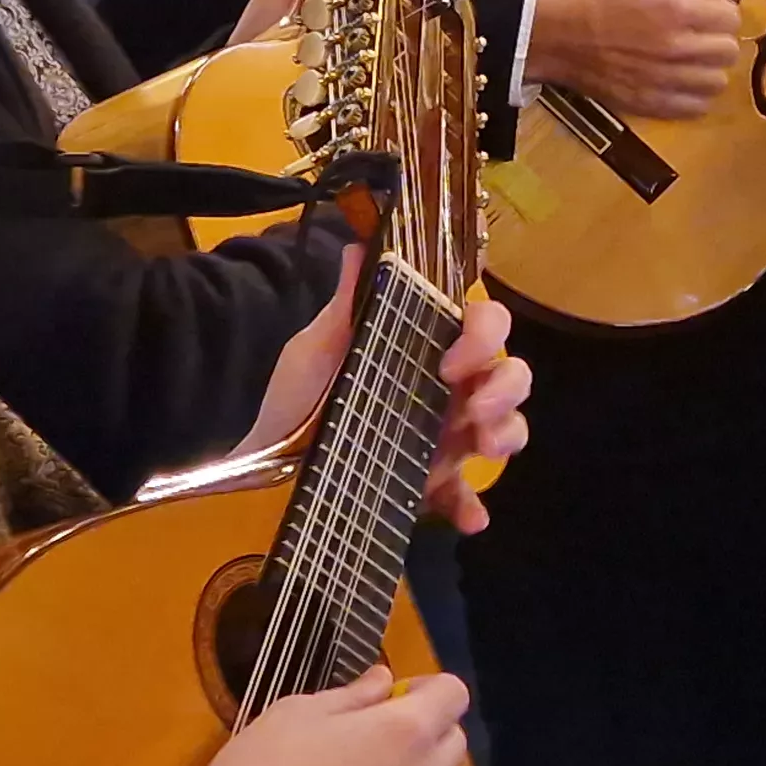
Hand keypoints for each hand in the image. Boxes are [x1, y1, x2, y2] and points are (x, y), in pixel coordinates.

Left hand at [243, 254, 529, 514]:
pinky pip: (462, 496)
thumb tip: (361, 247)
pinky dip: (471, 507)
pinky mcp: (428, 484)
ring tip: (484, 447)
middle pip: (509, 376)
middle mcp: (449, 387)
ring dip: (507, 435)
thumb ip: (350, 301)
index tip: (451, 362)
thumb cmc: (294, 391)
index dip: (484, 338)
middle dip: (506, 389)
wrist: (255, 451)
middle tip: (474, 410)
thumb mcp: (318, 345)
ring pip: (504, 429)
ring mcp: (444, 436)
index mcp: (430, 346)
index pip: (485, 325)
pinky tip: (470, 518)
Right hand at [530, 0, 744, 119]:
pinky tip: (681, 84)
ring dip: (709, 70)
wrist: (559, 36)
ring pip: (718, 82)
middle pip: (729, 52)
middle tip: (702, 38)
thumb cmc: (600, 2)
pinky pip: (696, 108)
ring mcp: (664, 80)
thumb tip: (720, 2)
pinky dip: (695, 96)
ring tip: (692, 63)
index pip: (731, 19)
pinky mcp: (651, 104)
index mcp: (675, 11)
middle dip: (719, 41)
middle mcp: (675, 48)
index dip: (724, 15)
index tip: (712, 17)